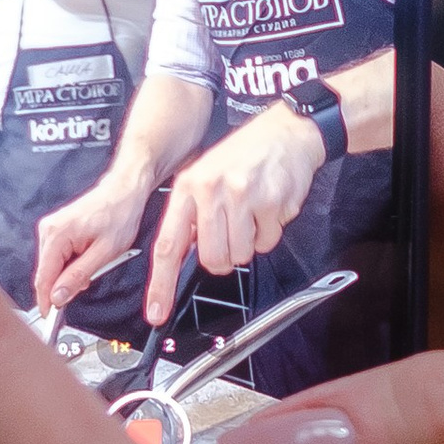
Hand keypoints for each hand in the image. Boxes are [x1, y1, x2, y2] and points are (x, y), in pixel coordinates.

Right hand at [31, 171, 147, 323]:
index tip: (51, 319)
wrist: (125, 191)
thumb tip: (58, 297)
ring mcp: (51, 228)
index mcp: (56, 235)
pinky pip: (58, 257)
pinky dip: (71, 264)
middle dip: (62, 286)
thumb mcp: (104, 253)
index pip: (43, 279)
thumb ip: (78, 276)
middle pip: (45, 274)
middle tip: (87, 284)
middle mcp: (48, 230)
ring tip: (93, 265)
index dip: (47, 302)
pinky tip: (88, 258)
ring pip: (52, 267)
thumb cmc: (119, 214)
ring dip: (68, 275)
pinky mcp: (57, 229)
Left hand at [143, 101, 327, 327]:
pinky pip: (267, 243)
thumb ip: (191, 214)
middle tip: (231, 235)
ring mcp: (243, 196)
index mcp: (188, 186)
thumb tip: (181, 254)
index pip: (168, 244)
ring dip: (249, 243)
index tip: (157, 312)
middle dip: (224, 257)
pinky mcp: (271, 202)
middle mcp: (211, 191)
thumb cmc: (243, 156)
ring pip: (241, 256)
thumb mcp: (205, 175)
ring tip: (252, 213)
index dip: (162, 283)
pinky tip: (268, 207)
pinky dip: (269, 232)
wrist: (286, 131)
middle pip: (212, 259)